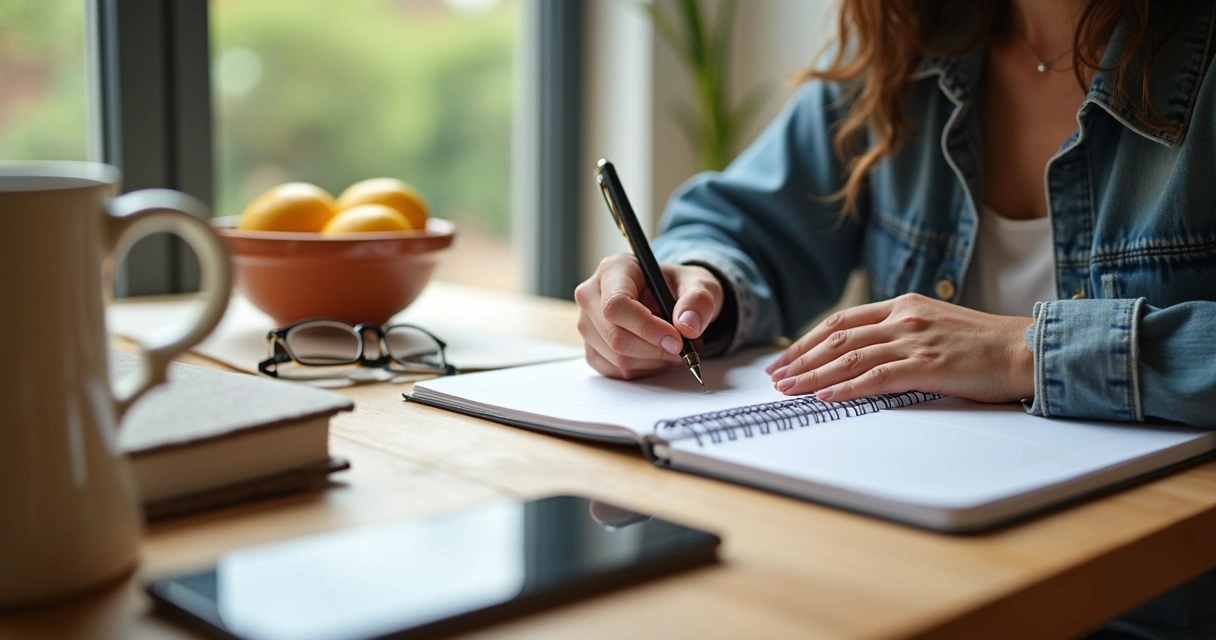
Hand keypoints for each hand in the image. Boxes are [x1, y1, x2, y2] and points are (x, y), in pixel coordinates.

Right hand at [574, 255, 722, 379]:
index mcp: (613, 269)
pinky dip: (643, 370)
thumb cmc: (679, 287)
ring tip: (673, 349)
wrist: (670, 299)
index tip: (676, 340)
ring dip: (652, 362)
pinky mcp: (592, 348)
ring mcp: (588, 323)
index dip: (647, 327)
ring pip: (616, 358)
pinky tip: (657, 356)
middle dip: (654, 350)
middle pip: (614, 335)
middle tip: (682, 350)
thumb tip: (687, 326)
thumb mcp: (699, 284)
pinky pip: (615, 371)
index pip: (616, 305)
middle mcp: (592, 295)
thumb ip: (698, 301)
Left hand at [765, 293, 1034, 402]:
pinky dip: (845, 388)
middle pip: (837, 339)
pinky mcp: (927, 366)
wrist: (1027, 350)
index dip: (808, 341)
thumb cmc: (984, 345)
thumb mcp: (936, 326)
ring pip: (849, 358)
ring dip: (813, 375)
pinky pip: (876, 378)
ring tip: (788, 389)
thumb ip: (902, 333)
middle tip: (775, 376)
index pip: (842, 322)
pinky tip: (824, 396)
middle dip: (800, 358)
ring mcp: (914, 341)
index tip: (786, 357)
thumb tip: (866, 354)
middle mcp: (903, 319)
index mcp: (903, 306)